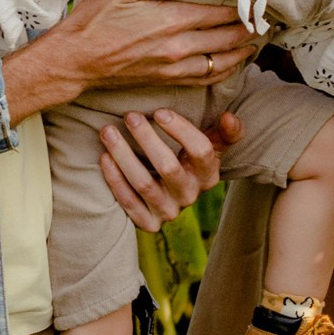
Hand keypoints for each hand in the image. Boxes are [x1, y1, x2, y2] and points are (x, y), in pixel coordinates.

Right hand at [3, 0, 257, 121]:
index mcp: (170, 20)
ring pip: (220, 62)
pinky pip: (205, 79)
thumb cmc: (94, 21)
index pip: (217, 13)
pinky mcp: (166, 80)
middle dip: (248, 28)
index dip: (240, 7)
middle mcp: (178, 47)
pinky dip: (223, 71)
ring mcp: (173, 67)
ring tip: (255, 41)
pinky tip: (232, 64)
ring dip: (241, 51)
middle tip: (265, 19)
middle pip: (225, 38)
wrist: (75, 61)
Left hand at [95, 104, 241, 227]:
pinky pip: (128, 202)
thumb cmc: (189, 159)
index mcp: (208, 176)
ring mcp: (169, 212)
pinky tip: (104, 157)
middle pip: (169, 168)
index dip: (181, 130)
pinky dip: (115, 180)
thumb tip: (229, 118)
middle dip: (147, 139)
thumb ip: (226, 132)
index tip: (159, 111)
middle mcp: (190, 196)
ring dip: (123, 156)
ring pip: (144, 184)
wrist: (172, 194)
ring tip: (108, 132)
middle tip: (130, 116)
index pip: (201, 151)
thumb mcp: (212, 145)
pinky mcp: (148, 223)